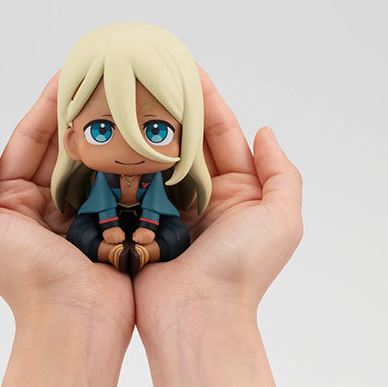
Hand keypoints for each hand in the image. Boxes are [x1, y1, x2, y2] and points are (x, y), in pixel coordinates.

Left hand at [0, 72, 134, 341]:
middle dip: (81, 115)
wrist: (75, 322)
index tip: (67, 75)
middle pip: (64, 148)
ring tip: (127, 101)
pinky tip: (144, 138)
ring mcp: (82, 214)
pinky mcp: (112, 225)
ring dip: (108, 135)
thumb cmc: (26, 278)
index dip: (46, 108)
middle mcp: (47, 205)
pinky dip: (130, 164)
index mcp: (15, 201)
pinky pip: (120, 187)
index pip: (28, 143)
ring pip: (94, 163)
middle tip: (104, 80)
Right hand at [134, 65, 302, 327]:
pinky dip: (120, 164)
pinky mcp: (140, 224)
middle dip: (169, 109)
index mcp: (238, 193)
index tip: (184, 68)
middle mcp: (203, 198)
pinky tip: (105, 137)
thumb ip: (281, 174)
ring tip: (122, 96)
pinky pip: (130, 187)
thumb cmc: (241, 270)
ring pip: (155, 161)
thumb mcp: (281, 220)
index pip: (221, 135)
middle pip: (185, 143)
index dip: (206, 100)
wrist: (197, 318)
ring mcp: (168, 210)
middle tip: (146, 74)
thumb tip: (265, 131)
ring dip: (142, 131)